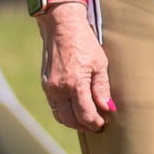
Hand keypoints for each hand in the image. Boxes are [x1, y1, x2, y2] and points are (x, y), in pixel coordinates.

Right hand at [38, 7, 112, 131]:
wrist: (61, 26)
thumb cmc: (84, 42)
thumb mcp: (100, 63)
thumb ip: (102, 88)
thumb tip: (107, 108)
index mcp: (74, 84)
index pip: (85, 115)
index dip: (95, 123)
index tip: (104, 124)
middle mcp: (58, 88)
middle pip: (71, 120)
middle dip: (85, 127)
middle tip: (97, 127)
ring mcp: (49, 87)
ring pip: (60, 116)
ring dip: (73, 122)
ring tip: (87, 121)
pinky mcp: (45, 84)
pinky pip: (54, 106)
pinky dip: (64, 113)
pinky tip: (75, 110)